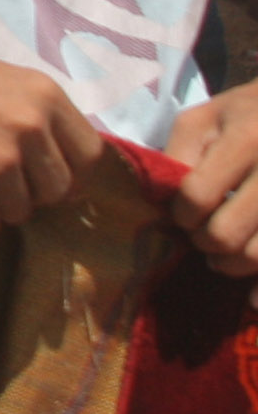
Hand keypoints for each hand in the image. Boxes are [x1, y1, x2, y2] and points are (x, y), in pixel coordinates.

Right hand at [0, 44, 105, 238]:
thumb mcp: (0, 83)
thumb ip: (36, 119)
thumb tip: (65, 176)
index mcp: (44, 96)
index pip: (90, 156)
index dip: (66, 170)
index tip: (39, 171)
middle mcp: (29, 127)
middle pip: (57, 191)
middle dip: (26, 190)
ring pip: (19, 213)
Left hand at [167, 86, 257, 272]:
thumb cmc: (249, 115)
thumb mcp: (206, 119)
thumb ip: (179, 155)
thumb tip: (165, 203)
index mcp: (248, 138)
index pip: (197, 196)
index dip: (181, 214)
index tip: (182, 215)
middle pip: (226, 234)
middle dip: (205, 243)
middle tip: (203, 237)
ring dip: (233, 265)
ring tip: (226, 255)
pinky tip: (252, 297)